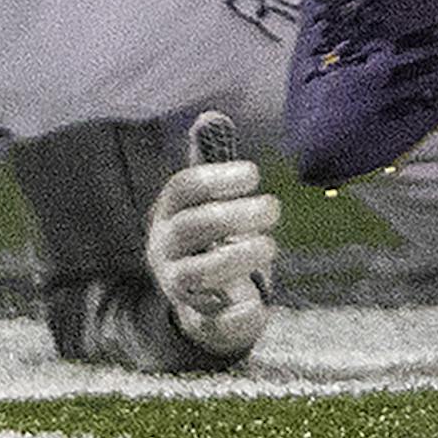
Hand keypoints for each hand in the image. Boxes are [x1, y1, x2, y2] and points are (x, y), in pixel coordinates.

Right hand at [145, 110, 279, 357]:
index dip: (217, 177)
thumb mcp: (206, 199)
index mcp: (167, 214)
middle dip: (234, 215)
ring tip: (270, 244)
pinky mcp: (198, 322)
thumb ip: (211, 159)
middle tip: (273, 207)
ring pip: (197, 275)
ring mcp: (178, 289)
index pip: (182, 189)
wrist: (199, 300)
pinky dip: (235, 314)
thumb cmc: (208, 235)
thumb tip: (211, 115)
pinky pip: (212, 321)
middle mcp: (164, 251)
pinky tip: (258, 303)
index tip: (255, 173)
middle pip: (191, 229)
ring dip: (237, 257)